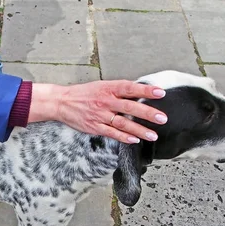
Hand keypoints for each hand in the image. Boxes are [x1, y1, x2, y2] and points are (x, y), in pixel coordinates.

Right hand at [28, 81, 167, 142]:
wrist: (62, 102)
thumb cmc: (84, 93)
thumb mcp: (102, 86)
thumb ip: (119, 90)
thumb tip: (139, 92)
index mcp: (108, 88)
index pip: (130, 88)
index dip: (145, 90)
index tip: (159, 93)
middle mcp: (105, 101)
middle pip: (130, 108)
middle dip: (147, 113)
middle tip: (162, 118)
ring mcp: (100, 115)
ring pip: (123, 124)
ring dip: (139, 130)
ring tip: (153, 135)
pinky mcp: (95, 127)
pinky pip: (112, 133)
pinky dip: (123, 137)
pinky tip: (135, 140)